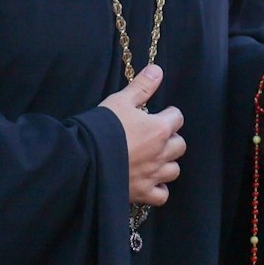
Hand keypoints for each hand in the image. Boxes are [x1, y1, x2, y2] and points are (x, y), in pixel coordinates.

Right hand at [99, 66, 184, 206]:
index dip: (168, 115)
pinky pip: (162, 195)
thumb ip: (142, 86)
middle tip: (154, 137)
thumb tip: (158, 70)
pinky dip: (159, 188)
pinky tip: (150, 181)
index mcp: (159, 129)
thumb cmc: (102, 127)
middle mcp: (161, 153)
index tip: (157, 115)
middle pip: (180, 145)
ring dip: (167, 163)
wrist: (84, 158)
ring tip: (153, 158)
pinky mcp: (143, 193)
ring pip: (174, 170)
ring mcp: (153, 175)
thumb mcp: (120, 101)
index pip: (177, 117)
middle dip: (170, 139)